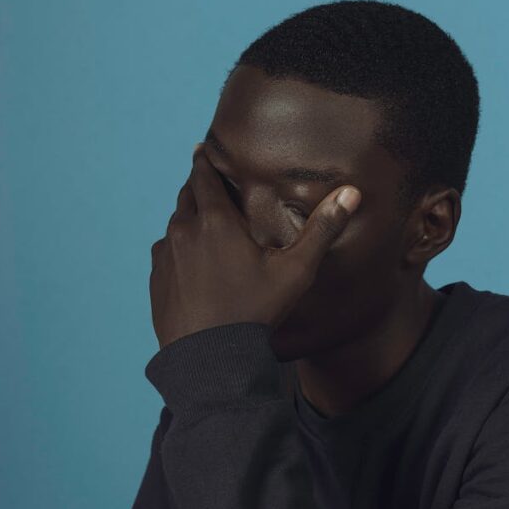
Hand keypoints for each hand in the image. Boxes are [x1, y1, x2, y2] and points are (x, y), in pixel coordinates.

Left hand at [149, 142, 361, 348]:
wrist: (211, 359)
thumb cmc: (255, 312)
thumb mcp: (295, 271)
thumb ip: (322, 230)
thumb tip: (351, 193)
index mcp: (214, 221)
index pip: (203, 176)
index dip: (204, 160)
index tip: (202, 149)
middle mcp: (183, 232)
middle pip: (185, 197)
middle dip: (196, 188)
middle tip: (205, 184)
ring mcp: (165, 258)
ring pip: (173, 226)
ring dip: (186, 221)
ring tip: (199, 225)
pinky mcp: (156, 282)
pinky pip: (164, 255)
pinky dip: (176, 251)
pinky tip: (189, 263)